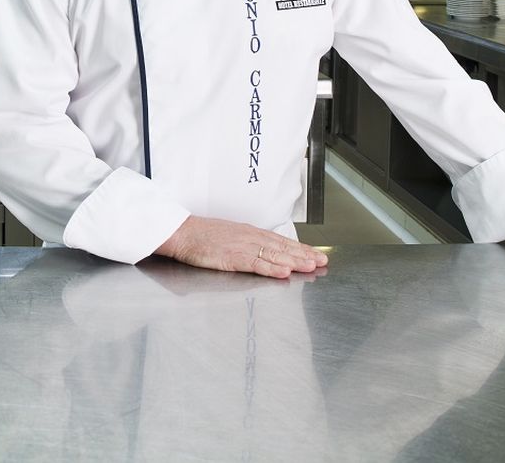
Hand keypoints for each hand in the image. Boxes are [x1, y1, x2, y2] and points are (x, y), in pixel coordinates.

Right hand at [156, 215, 327, 278]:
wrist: (181, 232)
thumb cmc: (200, 236)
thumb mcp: (228, 236)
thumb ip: (245, 244)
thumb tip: (259, 251)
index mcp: (249, 233)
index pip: (280, 241)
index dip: (300, 249)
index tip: (315, 254)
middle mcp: (250, 238)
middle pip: (282, 247)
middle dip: (304, 255)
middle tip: (323, 261)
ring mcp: (242, 247)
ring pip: (274, 255)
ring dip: (294, 261)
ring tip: (311, 266)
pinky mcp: (232, 258)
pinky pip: (256, 264)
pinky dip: (271, 268)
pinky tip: (284, 272)